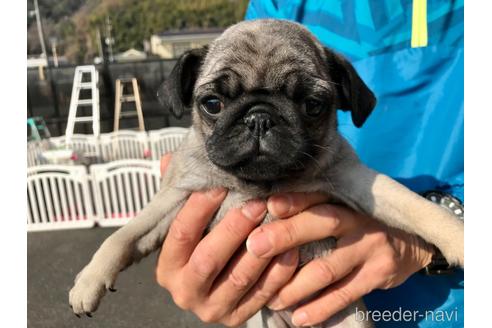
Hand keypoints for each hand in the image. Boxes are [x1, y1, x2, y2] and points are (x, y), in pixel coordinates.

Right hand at [156, 154, 298, 326]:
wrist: (214, 291)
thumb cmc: (202, 247)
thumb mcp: (188, 226)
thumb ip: (181, 197)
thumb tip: (168, 161)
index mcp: (167, 269)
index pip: (180, 235)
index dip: (199, 209)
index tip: (220, 185)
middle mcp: (185, 292)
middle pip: (208, 259)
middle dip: (233, 229)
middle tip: (256, 203)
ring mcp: (212, 309)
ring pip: (238, 278)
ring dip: (259, 248)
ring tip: (277, 221)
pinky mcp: (237, 318)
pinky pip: (262, 296)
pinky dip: (278, 273)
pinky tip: (290, 249)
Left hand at [246, 193, 434, 326]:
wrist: (412, 241)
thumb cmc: (360, 224)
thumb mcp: (343, 208)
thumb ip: (311, 209)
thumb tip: (266, 213)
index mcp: (344, 200)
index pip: (316, 195)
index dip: (292, 201)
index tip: (267, 206)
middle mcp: (357, 220)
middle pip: (321, 223)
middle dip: (285, 235)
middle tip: (255, 248)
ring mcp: (370, 247)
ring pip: (327, 267)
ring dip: (295, 286)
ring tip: (271, 299)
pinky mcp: (378, 274)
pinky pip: (344, 294)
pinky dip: (320, 309)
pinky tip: (299, 318)